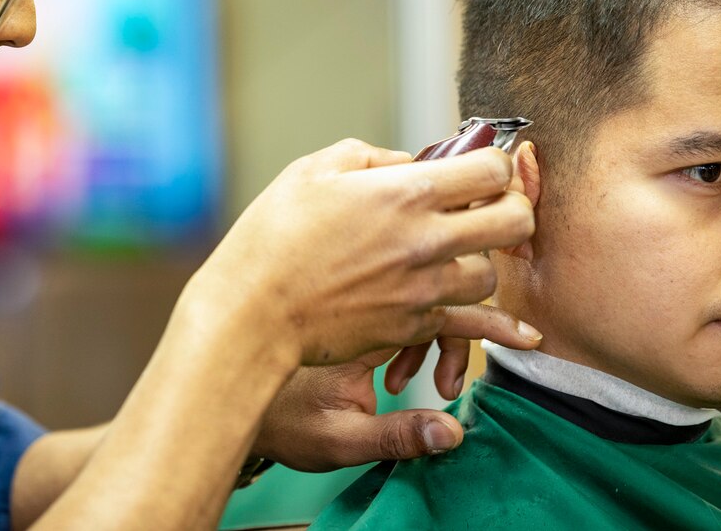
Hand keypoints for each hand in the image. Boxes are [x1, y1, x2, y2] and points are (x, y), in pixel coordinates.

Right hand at [179, 139, 534, 367]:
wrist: (252, 312)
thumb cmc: (273, 237)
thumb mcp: (312, 171)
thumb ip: (368, 157)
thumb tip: (407, 163)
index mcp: (404, 194)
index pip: (491, 169)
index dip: (494, 164)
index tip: (480, 169)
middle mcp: (425, 241)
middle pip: (515, 222)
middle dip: (512, 209)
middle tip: (488, 210)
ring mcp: (422, 289)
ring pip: (489, 277)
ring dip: (477, 262)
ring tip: (449, 257)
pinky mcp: (411, 327)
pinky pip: (458, 318)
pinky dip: (457, 309)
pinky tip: (458, 308)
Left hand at [251, 304, 541, 470]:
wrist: (233, 392)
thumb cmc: (280, 417)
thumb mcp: (336, 435)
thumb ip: (394, 436)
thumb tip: (452, 434)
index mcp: (361, 318)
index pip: (433, 300)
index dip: (466, 329)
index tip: (487, 358)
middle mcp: (368, 298)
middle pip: (440, 283)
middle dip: (464, 323)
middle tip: (463, 371)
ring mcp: (367, 302)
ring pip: (428, 292)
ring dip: (444, 334)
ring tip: (437, 386)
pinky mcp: (364, 316)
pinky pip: (407, 311)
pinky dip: (423, 340)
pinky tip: (411, 380)